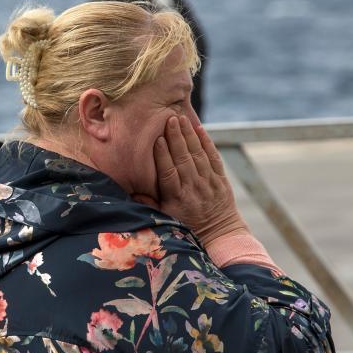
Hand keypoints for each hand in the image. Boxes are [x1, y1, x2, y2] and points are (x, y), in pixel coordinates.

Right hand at [154, 115, 247, 244]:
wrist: (218, 234)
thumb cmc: (186, 225)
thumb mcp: (165, 218)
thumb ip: (150, 203)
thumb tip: (132, 190)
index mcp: (177, 197)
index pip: (168, 172)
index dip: (162, 155)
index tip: (156, 139)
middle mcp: (193, 188)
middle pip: (183, 158)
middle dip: (176, 137)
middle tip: (169, 119)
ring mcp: (209, 182)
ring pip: (198, 154)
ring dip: (189, 135)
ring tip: (181, 119)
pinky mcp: (220, 179)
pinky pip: (213, 157)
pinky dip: (206, 142)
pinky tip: (199, 129)